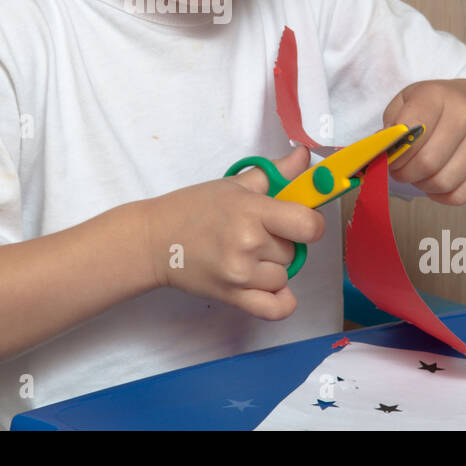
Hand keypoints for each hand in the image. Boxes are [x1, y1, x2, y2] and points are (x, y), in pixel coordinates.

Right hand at [140, 145, 323, 319]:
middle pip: (294, 252)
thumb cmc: (192, 208)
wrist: (155, 240)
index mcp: (251, 211)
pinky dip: (280, 301)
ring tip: (248, 255)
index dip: (311, 223)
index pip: (308, 225)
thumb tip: (305, 156)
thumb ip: (276, 173)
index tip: (299, 220)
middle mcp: (248, 244)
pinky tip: (270, 288)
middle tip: (256, 234)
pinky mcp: (232, 297)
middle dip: (282, 243)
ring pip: (284, 277)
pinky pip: (275, 309)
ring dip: (273, 269)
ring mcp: (240, 274)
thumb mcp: (234, 184)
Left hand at [383, 80, 465, 205]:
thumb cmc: (438, 107)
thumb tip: (383, 147)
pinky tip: (435, 184)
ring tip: (417, 176)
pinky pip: (461, 195)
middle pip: (427, 162)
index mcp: (438, 95)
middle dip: (404, 174)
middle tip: (399, 171)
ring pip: (443, 182)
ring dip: (422, 186)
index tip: (389, 157)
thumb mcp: (409, 99)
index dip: (394, 152)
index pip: (410, 131)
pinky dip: (441, 197)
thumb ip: (391, 122)